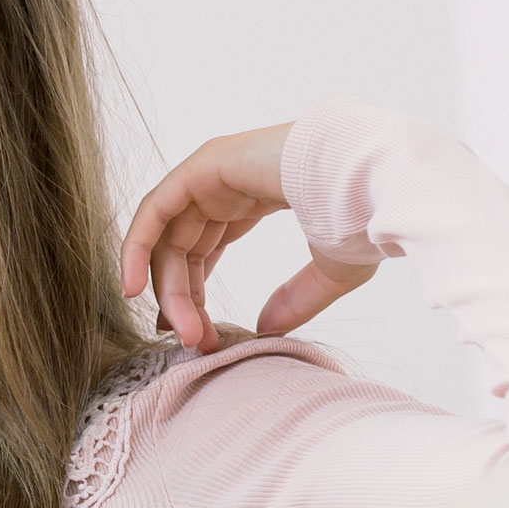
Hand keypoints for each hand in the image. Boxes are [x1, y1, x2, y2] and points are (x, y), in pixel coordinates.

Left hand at [118, 120, 379, 354]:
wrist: (373, 179)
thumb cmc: (363, 214)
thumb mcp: (329, 267)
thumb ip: (296, 297)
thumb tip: (267, 329)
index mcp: (255, 196)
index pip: (205, 247)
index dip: (194, 293)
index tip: (197, 335)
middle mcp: (226, 182)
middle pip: (183, 248)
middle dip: (182, 298)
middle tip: (191, 342)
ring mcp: (213, 170)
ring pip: (169, 237)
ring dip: (169, 286)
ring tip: (177, 331)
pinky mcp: (204, 166)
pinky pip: (155, 211)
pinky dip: (138, 248)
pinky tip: (135, 288)